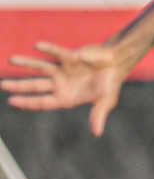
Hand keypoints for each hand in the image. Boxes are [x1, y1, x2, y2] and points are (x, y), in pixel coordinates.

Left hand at [3, 40, 130, 135]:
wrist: (116, 64)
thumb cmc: (110, 84)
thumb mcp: (105, 102)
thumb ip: (98, 115)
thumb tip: (97, 133)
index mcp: (67, 97)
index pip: (43, 102)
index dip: (27, 102)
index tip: (12, 101)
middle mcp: (61, 84)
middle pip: (36, 85)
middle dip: (19, 86)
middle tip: (3, 86)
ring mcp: (63, 70)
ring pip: (40, 67)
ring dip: (26, 63)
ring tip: (11, 60)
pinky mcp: (69, 57)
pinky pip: (56, 52)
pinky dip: (48, 49)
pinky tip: (37, 46)